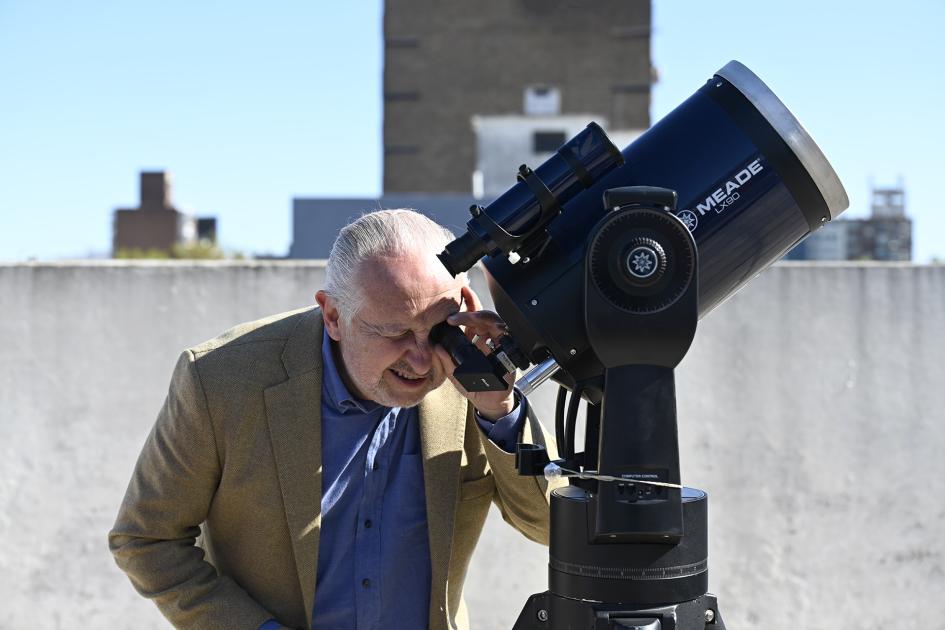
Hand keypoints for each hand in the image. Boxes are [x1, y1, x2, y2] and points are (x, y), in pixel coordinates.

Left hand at [433, 285, 515, 420]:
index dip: (462, 310)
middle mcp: (486, 339)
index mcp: (473, 341)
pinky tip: (487, 331)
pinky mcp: (509, 350)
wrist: (490, 402)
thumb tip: (436, 347)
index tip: (448, 310)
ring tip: (468, 319)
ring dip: (480, 317)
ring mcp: (498, 343)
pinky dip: (498, 330)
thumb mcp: (455, 376)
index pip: (469, 320)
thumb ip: (446, 362)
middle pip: (481, 315)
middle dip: (470, 308)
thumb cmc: (474, 387)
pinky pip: (506, 335)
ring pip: (493, 321)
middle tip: (454, 315)